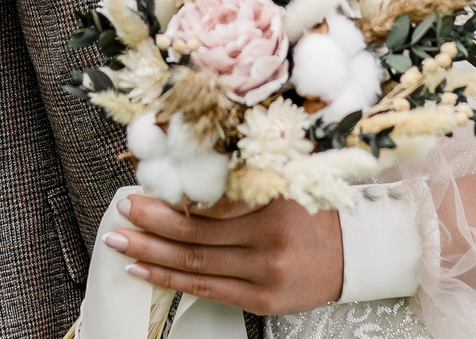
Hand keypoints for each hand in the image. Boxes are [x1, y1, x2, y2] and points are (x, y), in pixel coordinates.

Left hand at [103, 191, 344, 315]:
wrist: (353, 254)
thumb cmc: (313, 213)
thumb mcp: (285, 183)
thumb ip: (244, 180)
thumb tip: (189, 174)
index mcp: (272, 205)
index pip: (210, 203)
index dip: (172, 198)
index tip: (143, 188)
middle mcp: (268, 242)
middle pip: (196, 234)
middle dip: (151, 224)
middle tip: (121, 213)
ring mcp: (264, 275)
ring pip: (196, 265)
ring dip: (152, 254)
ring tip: (121, 243)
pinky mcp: (262, 300)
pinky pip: (208, 289)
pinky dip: (173, 279)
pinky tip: (146, 270)